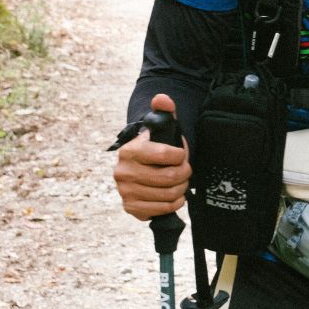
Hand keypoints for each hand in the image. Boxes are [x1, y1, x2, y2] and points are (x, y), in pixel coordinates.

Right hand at [114, 93, 189, 221]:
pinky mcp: (131, 207)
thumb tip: (162, 98)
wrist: (142, 167)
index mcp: (130, 151)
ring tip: (180, 181)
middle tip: (185, 170)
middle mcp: (123, 172)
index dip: (181, 155)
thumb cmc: (155, 147)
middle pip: (170, 177)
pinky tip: (173, 194)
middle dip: (185, 173)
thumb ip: (164, 111)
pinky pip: (163, 209)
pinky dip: (175, 202)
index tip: (181, 154)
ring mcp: (125, 191)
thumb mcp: (160, 128)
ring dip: (182, 188)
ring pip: (169, 194)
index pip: (166, 155)